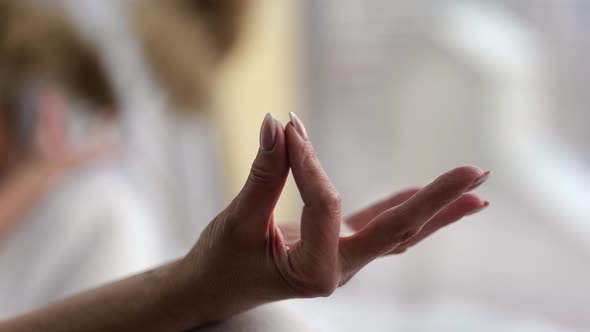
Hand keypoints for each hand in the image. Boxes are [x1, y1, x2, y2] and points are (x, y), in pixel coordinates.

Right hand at [180, 112, 489, 325]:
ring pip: (398, 233)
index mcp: (314, 273)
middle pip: (397, 232)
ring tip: (477, 191)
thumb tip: (274, 124)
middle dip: (437, 200)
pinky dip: (403, 209)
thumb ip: (263, 174)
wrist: (212, 291)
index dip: (306, 162)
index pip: (324, 205)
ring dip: (436, 210)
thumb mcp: (238, 220)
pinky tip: (422, 194)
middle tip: (477, 173)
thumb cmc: (220, 263)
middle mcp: (339, 270)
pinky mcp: (338, 247)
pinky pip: (379, 229)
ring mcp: (344, 260)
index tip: (287, 128)